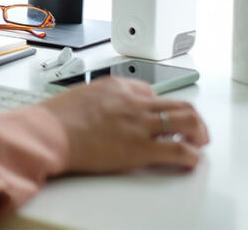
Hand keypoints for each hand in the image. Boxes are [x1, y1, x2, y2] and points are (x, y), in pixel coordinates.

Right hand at [40, 77, 209, 172]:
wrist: (48, 132)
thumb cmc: (55, 118)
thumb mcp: (79, 96)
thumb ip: (99, 101)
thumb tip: (105, 113)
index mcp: (117, 86)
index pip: (151, 93)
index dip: (159, 108)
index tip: (159, 117)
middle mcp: (133, 101)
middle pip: (178, 103)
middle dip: (191, 117)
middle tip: (194, 130)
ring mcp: (139, 124)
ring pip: (187, 120)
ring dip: (199, 132)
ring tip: (198, 143)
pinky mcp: (141, 148)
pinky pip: (179, 150)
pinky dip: (191, 156)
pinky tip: (190, 161)